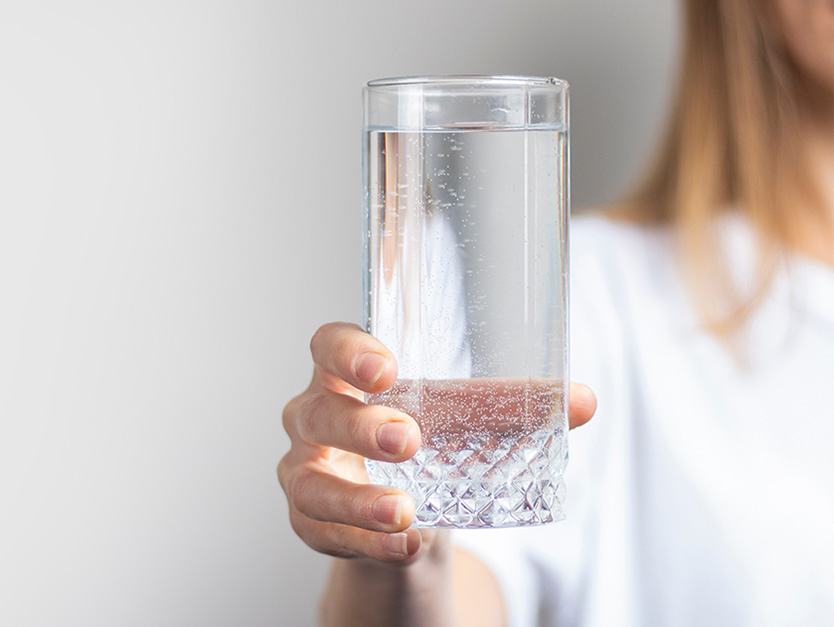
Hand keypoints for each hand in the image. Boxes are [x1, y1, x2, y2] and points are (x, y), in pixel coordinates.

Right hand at [278, 322, 596, 563]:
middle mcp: (315, 416)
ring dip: (358, 498)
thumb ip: (513, 407)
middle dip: (360, 426)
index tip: (385, 368)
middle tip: (408, 439)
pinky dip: (366, 542)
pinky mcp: (311, 521)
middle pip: (317, 411)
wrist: (405, 507)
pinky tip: (403, 545)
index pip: (328, 346)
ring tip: (403, 512)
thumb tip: (582, 399)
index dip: (347, 352)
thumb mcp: (461, 420)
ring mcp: (306, 471)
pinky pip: (325, 533)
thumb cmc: (427, 443)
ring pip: (311, 482)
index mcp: (346, 375)